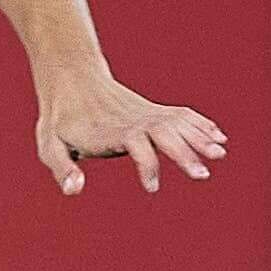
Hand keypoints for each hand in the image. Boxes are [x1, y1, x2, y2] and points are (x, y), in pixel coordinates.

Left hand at [36, 73, 226, 195]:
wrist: (71, 79)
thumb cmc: (59, 120)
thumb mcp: (49, 144)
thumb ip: (62, 167)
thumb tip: (74, 191)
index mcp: (109, 131)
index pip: (134, 145)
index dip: (146, 165)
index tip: (151, 188)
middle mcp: (132, 120)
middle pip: (164, 133)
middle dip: (184, 153)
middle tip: (203, 175)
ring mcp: (145, 113)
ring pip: (178, 122)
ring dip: (200, 137)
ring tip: (221, 154)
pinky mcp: (152, 110)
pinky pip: (180, 115)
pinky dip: (200, 124)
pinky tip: (218, 137)